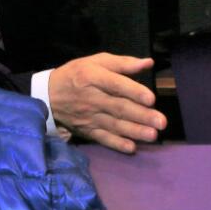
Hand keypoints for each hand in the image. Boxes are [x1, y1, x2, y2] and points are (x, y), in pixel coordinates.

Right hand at [48, 53, 165, 153]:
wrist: (49, 95)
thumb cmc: (78, 74)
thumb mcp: (96, 61)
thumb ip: (123, 63)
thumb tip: (148, 63)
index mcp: (93, 76)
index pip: (115, 84)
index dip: (134, 91)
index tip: (151, 99)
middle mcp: (92, 98)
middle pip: (118, 107)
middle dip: (141, 115)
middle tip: (162, 122)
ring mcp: (89, 117)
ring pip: (114, 125)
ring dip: (134, 131)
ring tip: (153, 135)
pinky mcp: (87, 130)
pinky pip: (103, 138)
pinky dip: (116, 144)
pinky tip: (131, 148)